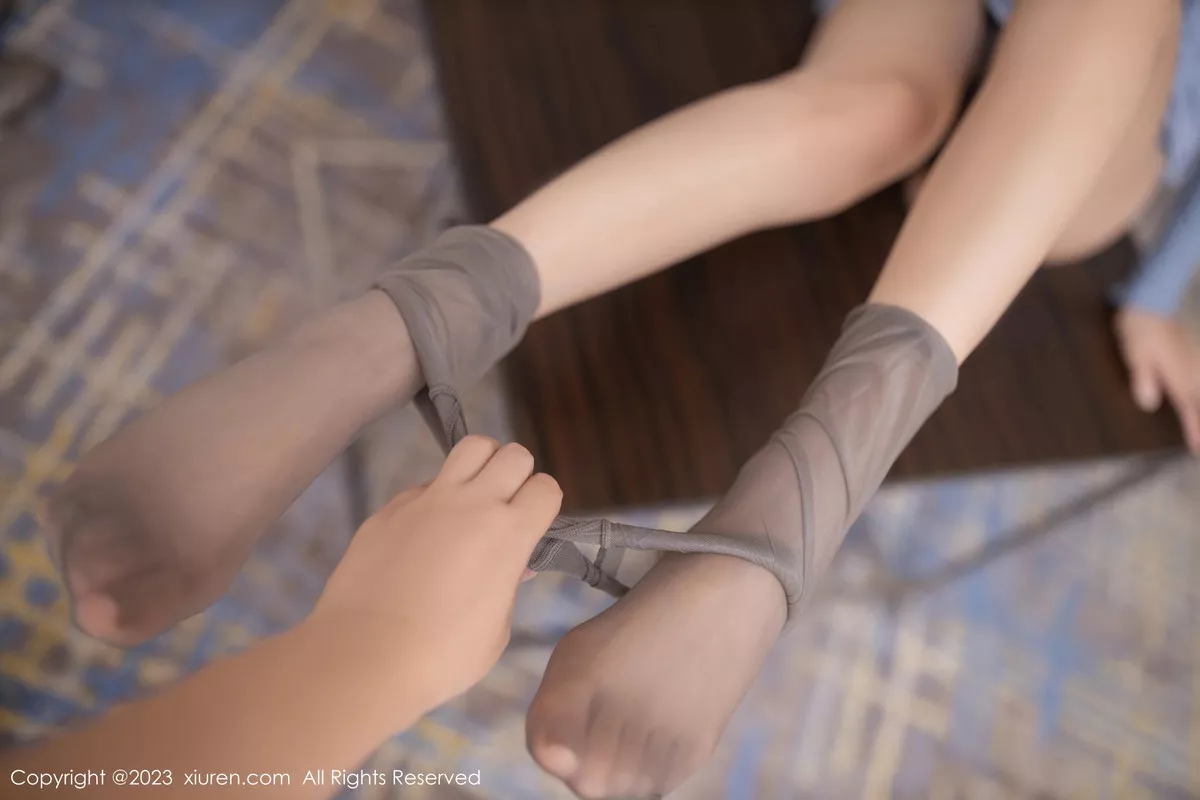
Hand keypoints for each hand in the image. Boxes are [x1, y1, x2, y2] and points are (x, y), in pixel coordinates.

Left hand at [310, 436, 561, 705]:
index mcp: (509, 534)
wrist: (364, 656)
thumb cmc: (442, 656)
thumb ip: (508, 587)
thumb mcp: (495, 630)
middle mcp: (472, 504)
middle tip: (506, 507)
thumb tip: (515, 565)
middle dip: (518, 475)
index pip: (545, 489)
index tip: (533, 527)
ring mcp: (426, 500)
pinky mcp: (389, 509)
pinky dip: (434, 499)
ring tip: (473, 499)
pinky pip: (423, 486)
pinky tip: (423, 537)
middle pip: (513, 455)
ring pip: (469, 448)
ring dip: (481, 465)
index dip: (543, 505)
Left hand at [1115, 307, 1199, 452]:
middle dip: (1199, 421)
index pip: (1190, 410)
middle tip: (1198, 443)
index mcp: (1179, 377)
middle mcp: (1193, 371)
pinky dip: (1195, 391)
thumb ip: (1143, 379)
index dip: (1194, 431)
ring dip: (1197, 405)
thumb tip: (1149, 404)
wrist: (1153, 298)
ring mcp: (1195, 361)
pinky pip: (1198, 377)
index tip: (1197, 450)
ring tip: (1195, 427)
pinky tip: (1193, 392)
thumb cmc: (1140, 328)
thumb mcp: (1136, 355)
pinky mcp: (1192, 352)